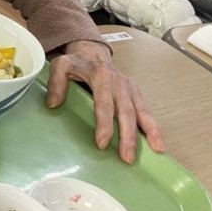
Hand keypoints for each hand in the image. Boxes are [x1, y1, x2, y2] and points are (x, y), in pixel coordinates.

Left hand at [45, 40, 164, 164]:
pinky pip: (146, 112)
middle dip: (128, 136)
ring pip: (141, 112)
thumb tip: (53, 104)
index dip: (104, 124)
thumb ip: (56, 83)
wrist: (93, 52)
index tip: (101, 143)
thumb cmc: (77, 62)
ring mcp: (130, 89)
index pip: (104, 104)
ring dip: (149, 132)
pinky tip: (158, 143)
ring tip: (156, 150)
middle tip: (127, 158)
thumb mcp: (61, 66)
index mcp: (101, 77)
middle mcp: (119, 84)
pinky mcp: (136, 95)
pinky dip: (154, 127)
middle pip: (126, 112)